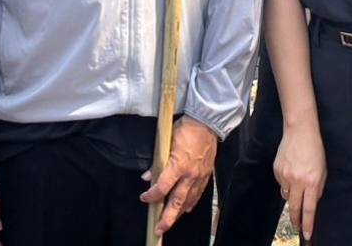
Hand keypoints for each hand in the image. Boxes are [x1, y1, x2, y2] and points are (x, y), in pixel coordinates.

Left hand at [140, 116, 217, 235]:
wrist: (207, 122)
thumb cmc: (186, 128)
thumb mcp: (166, 141)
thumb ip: (157, 161)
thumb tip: (147, 176)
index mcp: (178, 165)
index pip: (163, 187)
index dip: (152, 195)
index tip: (144, 198)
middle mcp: (190, 174)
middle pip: (177, 202)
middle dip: (167, 217)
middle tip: (159, 229)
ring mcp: (199, 176)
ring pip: (189, 201)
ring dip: (179, 213)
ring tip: (170, 222)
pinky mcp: (206, 175)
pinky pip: (198, 194)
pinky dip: (191, 203)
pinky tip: (187, 209)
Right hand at [273, 122, 325, 240]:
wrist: (300, 131)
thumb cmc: (314, 150)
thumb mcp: (323, 171)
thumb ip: (317, 188)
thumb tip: (311, 202)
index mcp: (311, 182)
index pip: (309, 209)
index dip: (308, 223)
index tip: (307, 234)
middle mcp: (297, 181)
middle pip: (294, 207)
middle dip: (296, 219)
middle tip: (297, 225)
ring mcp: (285, 175)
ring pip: (286, 195)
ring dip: (292, 195)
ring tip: (297, 183)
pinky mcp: (276, 170)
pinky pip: (281, 183)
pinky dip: (286, 182)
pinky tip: (291, 171)